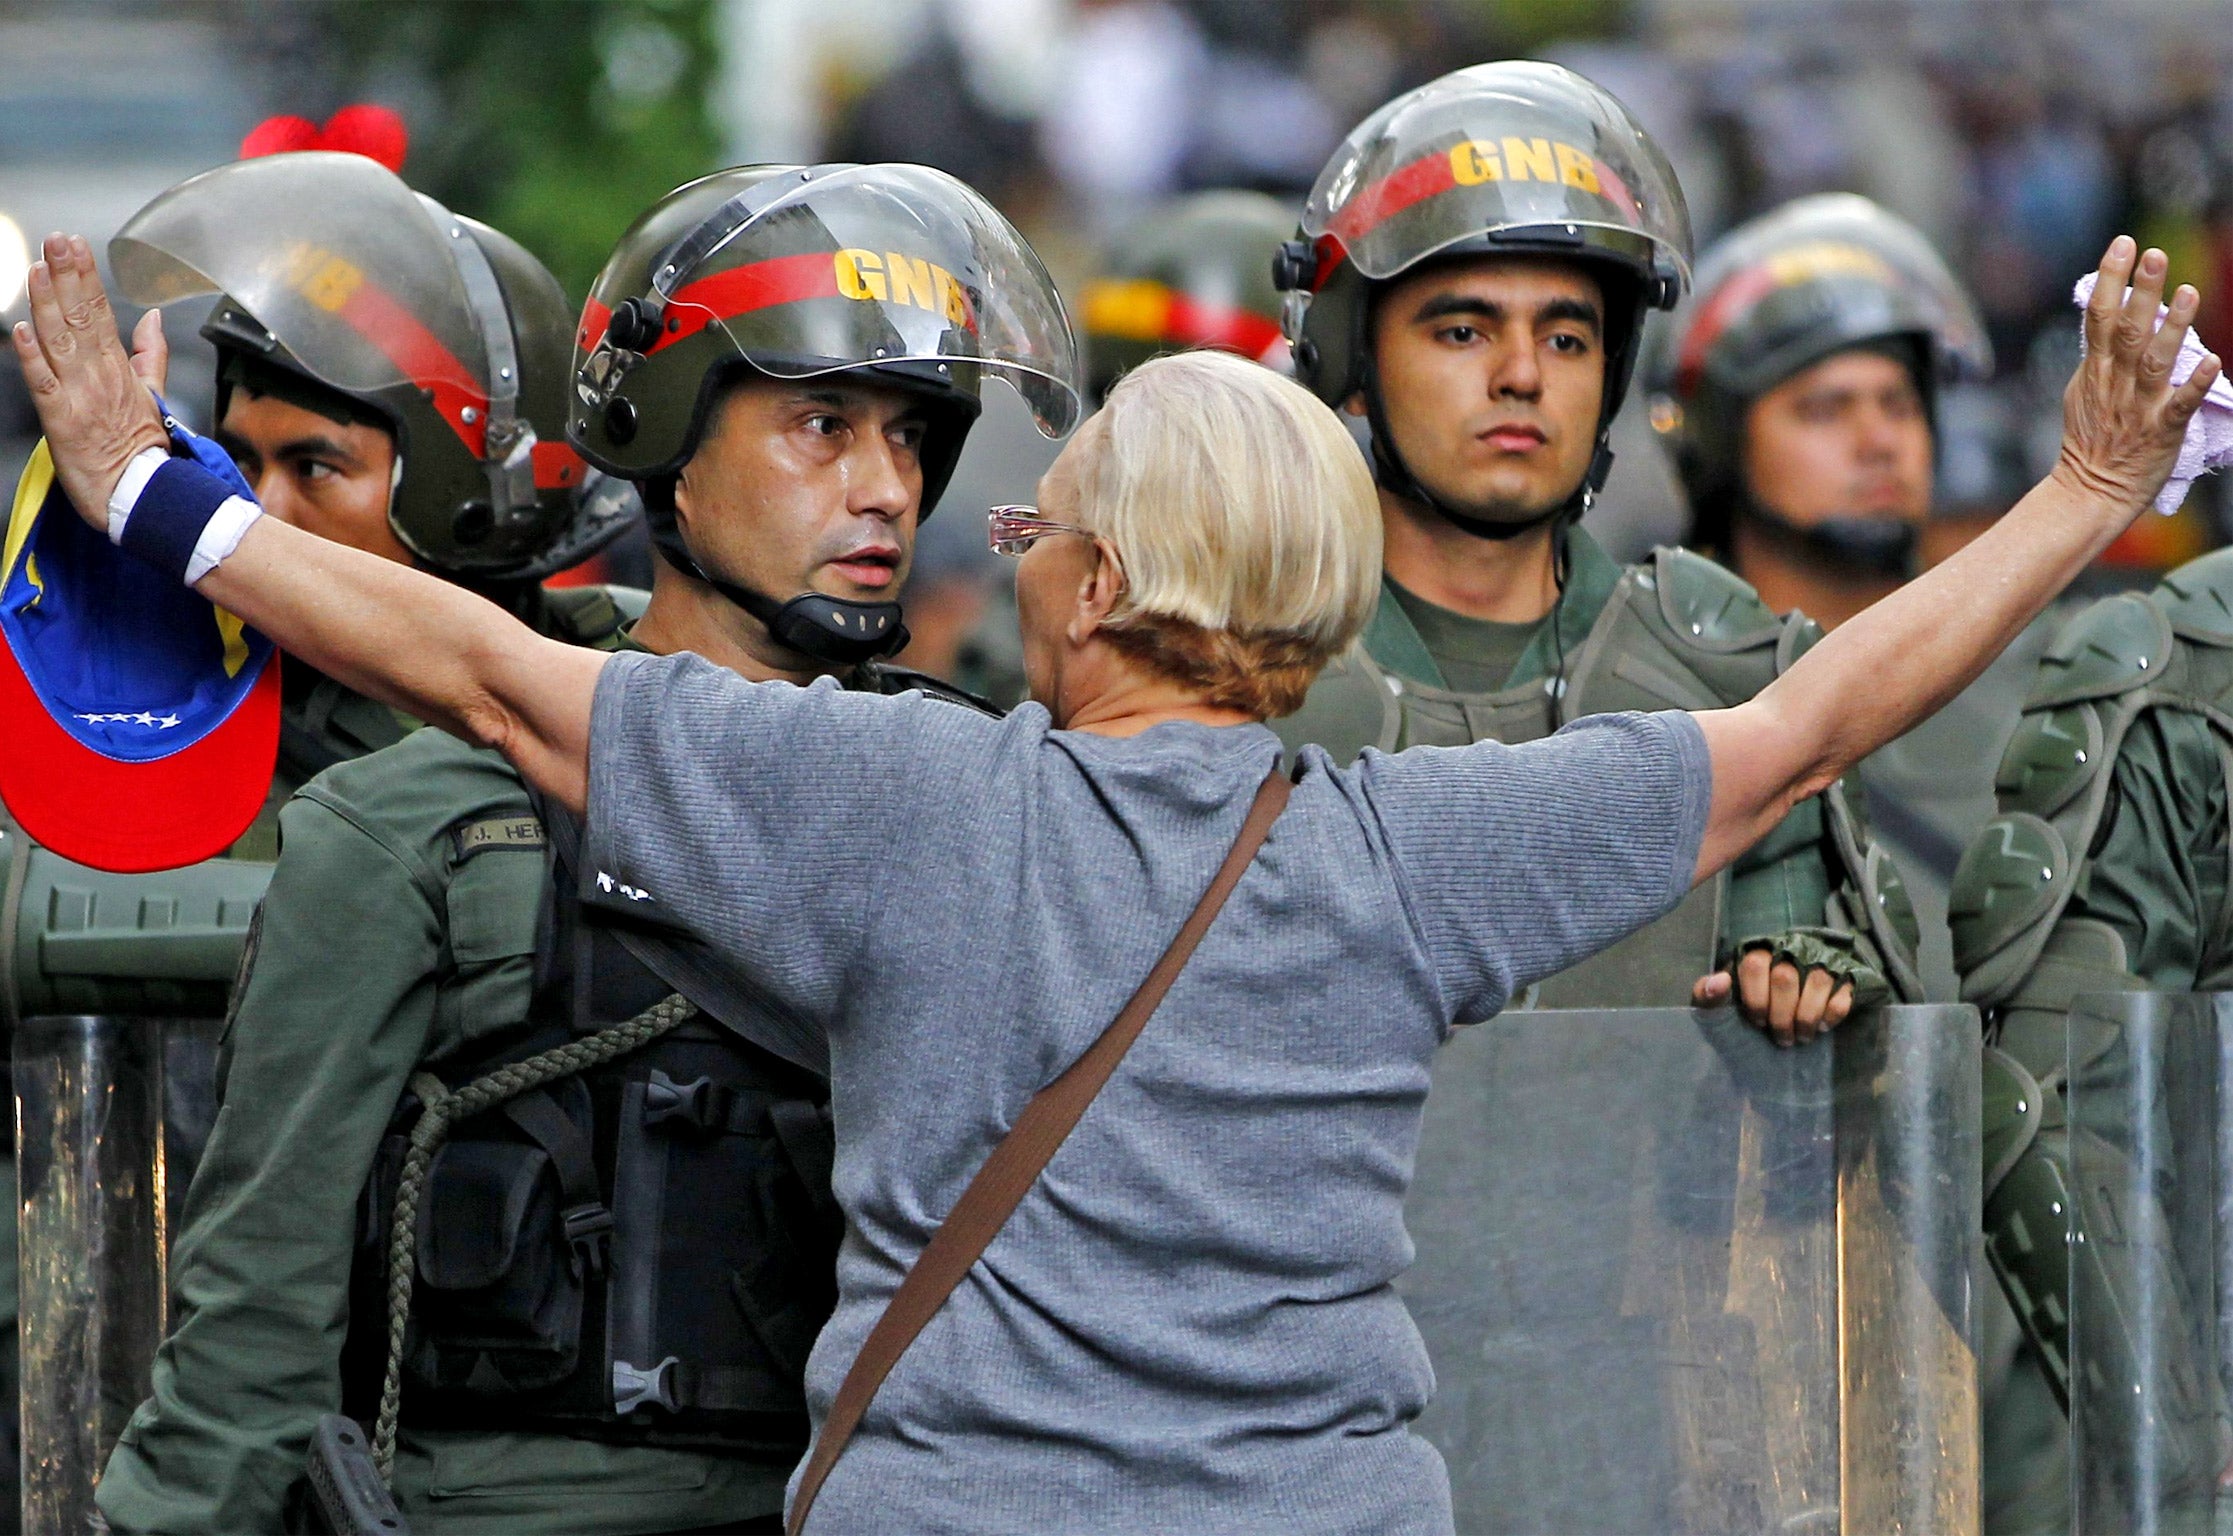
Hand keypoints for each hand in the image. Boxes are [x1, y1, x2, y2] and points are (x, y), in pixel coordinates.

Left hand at [8, 232, 168, 529]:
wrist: (141, 495)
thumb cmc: (143, 449)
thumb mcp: (153, 395)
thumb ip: (149, 354)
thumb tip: (154, 318)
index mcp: (118, 370)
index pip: (101, 312)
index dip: (87, 277)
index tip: (76, 245)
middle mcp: (99, 377)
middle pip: (81, 318)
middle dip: (68, 276)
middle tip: (57, 241)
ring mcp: (80, 397)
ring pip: (61, 343)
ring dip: (48, 304)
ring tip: (38, 269)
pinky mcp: (62, 422)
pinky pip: (45, 385)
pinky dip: (33, 358)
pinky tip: (22, 331)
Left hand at [1692, 947, 1855, 1048]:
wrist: (1783, 1001)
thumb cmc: (1746, 1002)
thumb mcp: (1721, 1001)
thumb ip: (1708, 994)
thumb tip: (1718, 983)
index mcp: (1757, 951)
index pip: (1754, 965)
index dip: (1755, 998)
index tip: (1756, 1021)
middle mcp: (1789, 950)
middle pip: (1786, 978)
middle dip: (1782, 1016)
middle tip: (1781, 1038)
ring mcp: (1819, 960)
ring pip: (1817, 982)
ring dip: (1807, 1016)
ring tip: (1801, 1037)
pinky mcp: (1845, 975)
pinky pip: (1844, 991)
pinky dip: (1833, 1013)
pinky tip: (1822, 1027)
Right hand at [2054, 236, 2221, 525]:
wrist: (2090, 493)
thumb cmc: (2089, 442)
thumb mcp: (2081, 391)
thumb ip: (2095, 355)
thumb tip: (2100, 316)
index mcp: (2095, 371)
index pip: (2099, 317)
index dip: (2111, 278)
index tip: (2123, 243)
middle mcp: (2115, 384)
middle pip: (2127, 332)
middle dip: (2141, 292)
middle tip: (2154, 254)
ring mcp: (2138, 407)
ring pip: (2155, 362)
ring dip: (2173, 328)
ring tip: (2189, 293)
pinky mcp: (2160, 432)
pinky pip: (2179, 406)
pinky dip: (2195, 384)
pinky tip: (2212, 361)